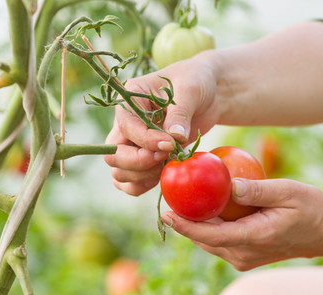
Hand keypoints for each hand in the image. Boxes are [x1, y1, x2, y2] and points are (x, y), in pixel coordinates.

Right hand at [104, 53, 228, 195]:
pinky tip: (164, 176)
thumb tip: (174, 137)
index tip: (171, 145)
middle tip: (166, 157)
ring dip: (141, 176)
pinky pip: (129, 182)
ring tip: (167, 165)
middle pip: (114, 154)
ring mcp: (132, 143)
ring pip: (119, 172)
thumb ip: (180, 113)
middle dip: (139, 163)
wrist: (208, 93)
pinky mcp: (144, 158)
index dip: (147, 141)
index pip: (126, 128)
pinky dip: (143, 185)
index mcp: (129, 100)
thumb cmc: (196, 81)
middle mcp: (125, 123)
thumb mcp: (190, 90)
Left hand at [161, 178, 322, 269]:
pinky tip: (200, 207)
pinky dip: (208, 226)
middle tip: (166, 198)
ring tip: (177, 202)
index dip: (185, 225)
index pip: (210, 235)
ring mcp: (244, 258)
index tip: (165, 213)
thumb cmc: (311, 208)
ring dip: (194, 224)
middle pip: (203, 239)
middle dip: (183, 222)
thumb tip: (228, 184)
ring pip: (209, 242)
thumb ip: (258, 190)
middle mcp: (244, 254)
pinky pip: (219, 241)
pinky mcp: (245, 256)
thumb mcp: (288, 192)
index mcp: (253, 238)